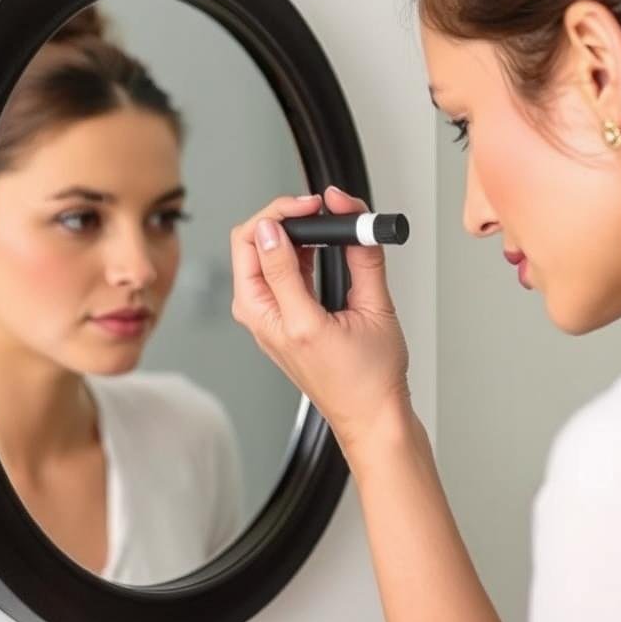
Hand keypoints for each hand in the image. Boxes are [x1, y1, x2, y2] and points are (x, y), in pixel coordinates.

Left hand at [230, 186, 410, 459]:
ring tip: (324, 226)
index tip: (318, 205)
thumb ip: (357, 256)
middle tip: (318, 209)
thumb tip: (338, 212)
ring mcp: (266, 319)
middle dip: (282, 215)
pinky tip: (319, 247)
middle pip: (250, 242)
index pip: (257, 237)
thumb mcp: (370, 309)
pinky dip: (294, 251)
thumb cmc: (369, 378)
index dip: (288, 210)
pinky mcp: (277, 320)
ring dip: (288, 232)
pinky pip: (272, 273)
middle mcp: (261, 315)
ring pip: (259, 255)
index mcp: (275, 314)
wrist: (370, 416)